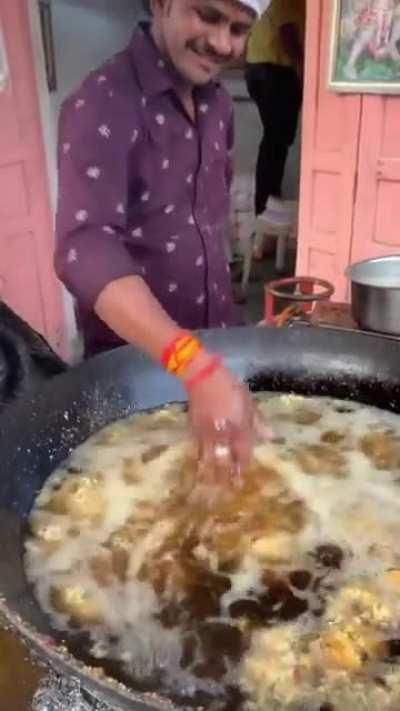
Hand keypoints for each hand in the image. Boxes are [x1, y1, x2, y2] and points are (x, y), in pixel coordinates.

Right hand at [184, 355, 269, 484]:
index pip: (242, 453)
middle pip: (225, 460)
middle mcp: (223, 434)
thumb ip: (257, 422)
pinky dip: (199, 461)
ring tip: (213, 487)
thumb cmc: (229, 387)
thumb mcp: (248, 402)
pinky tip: (200, 470)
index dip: (242, 467)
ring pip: (209, 459)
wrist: (202, 376)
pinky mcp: (193, 430)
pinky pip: (197, 451)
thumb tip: (270, 437)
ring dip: (212, 474)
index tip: (242, 480)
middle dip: (227, 477)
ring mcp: (206, 433)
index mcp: (238, 426)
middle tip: (229, 490)